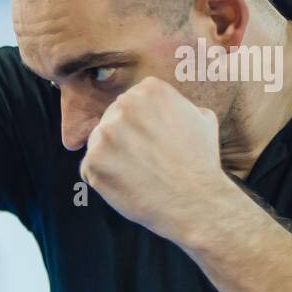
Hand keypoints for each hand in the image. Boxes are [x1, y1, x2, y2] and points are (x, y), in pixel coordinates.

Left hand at [80, 76, 236, 242]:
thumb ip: (176, 104)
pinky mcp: (92, 161)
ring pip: (98, 144)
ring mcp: (105, 133)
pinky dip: (103, 179)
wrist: (196, 201)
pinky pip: (89, 168)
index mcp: (149, 90)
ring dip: (111, 158)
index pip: (131, 103)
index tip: (153, 141)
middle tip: (145, 160)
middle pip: (111, 121)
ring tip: (137, 173)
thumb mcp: (202, 118)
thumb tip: (163, 104)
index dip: (140, 126)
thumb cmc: (201, 162)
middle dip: (123, 140)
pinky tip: (126, 185)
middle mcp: (123, 105)